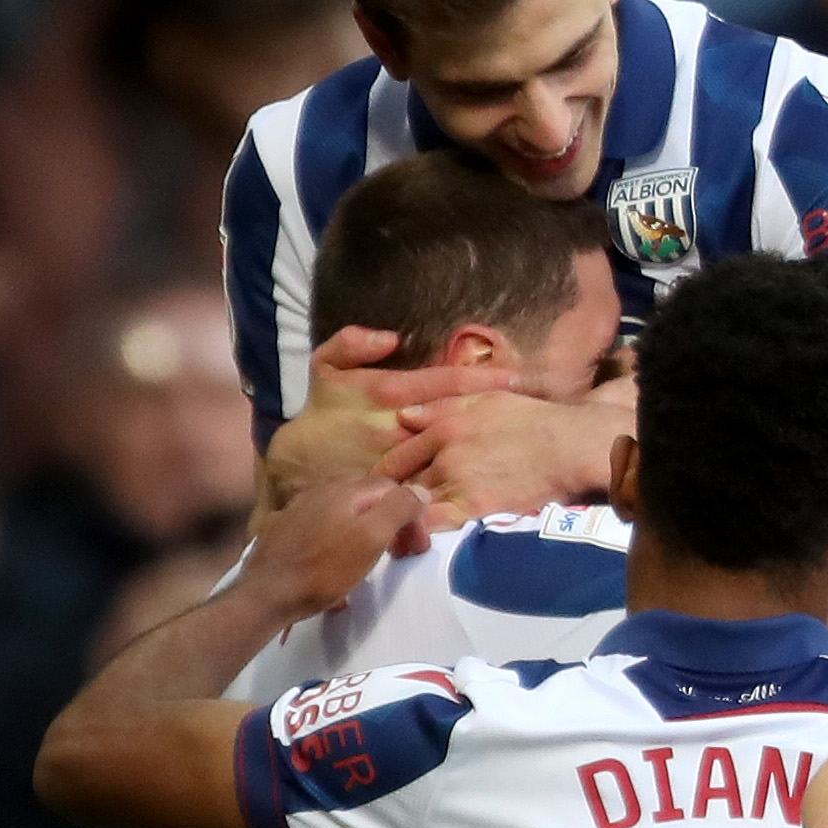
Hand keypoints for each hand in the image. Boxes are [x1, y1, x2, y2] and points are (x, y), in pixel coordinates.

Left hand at [236, 476, 428, 622]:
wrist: (264, 594)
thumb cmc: (323, 570)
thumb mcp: (370, 539)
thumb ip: (398, 509)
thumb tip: (420, 490)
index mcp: (345, 491)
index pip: (392, 488)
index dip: (412, 515)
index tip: (417, 549)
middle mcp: (320, 491)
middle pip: (367, 496)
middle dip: (390, 520)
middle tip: (400, 553)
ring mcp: (297, 509)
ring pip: (342, 510)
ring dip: (364, 529)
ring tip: (370, 558)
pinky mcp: (282, 530)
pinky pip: (320, 527)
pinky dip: (337, 539)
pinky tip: (334, 563)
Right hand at [256, 329, 519, 518]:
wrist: (296, 465)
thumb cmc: (321, 412)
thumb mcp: (323, 368)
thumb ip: (351, 344)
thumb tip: (391, 338)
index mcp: (387, 394)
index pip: (443, 383)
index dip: (480, 380)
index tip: (514, 378)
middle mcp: (398, 427)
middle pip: (456, 417)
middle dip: (493, 412)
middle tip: (532, 408)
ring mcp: (401, 460)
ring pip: (451, 449)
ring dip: (484, 443)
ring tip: (522, 436)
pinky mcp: (398, 488)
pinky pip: (436, 480)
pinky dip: (463, 477)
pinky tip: (493, 474)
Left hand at [378, 384, 622, 525]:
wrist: (567, 446)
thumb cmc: (531, 419)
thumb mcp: (484, 400)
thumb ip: (441, 407)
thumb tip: (403, 416)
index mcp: (444, 427)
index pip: (401, 454)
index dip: (386, 472)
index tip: (380, 485)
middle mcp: (443, 454)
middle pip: (402, 481)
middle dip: (388, 496)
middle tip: (377, 512)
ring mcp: (457, 481)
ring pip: (415, 503)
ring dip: (400, 515)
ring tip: (392, 529)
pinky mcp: (474, 506)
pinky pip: (436, 522)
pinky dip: (422, 529)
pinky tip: (416, 537)